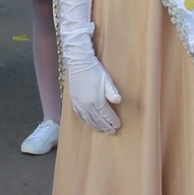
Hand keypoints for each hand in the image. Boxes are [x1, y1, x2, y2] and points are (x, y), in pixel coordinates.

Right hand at [58, 0, 120, 133]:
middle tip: (111, 132)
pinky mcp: (74, 102)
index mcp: (96, 101)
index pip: (107, 116)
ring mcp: (79, 104)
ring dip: (96, 126)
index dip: (113, 121)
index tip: (117, 125)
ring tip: (102, 130)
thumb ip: (112, 91)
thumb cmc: (95, 71)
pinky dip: (86, 121)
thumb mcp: (107, 80)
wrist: (79, 63)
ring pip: (89, 120)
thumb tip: (119, 100)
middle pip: (98, 121)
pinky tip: (89, 123)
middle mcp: (87, 105)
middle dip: (105, 127)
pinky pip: (80, 116)